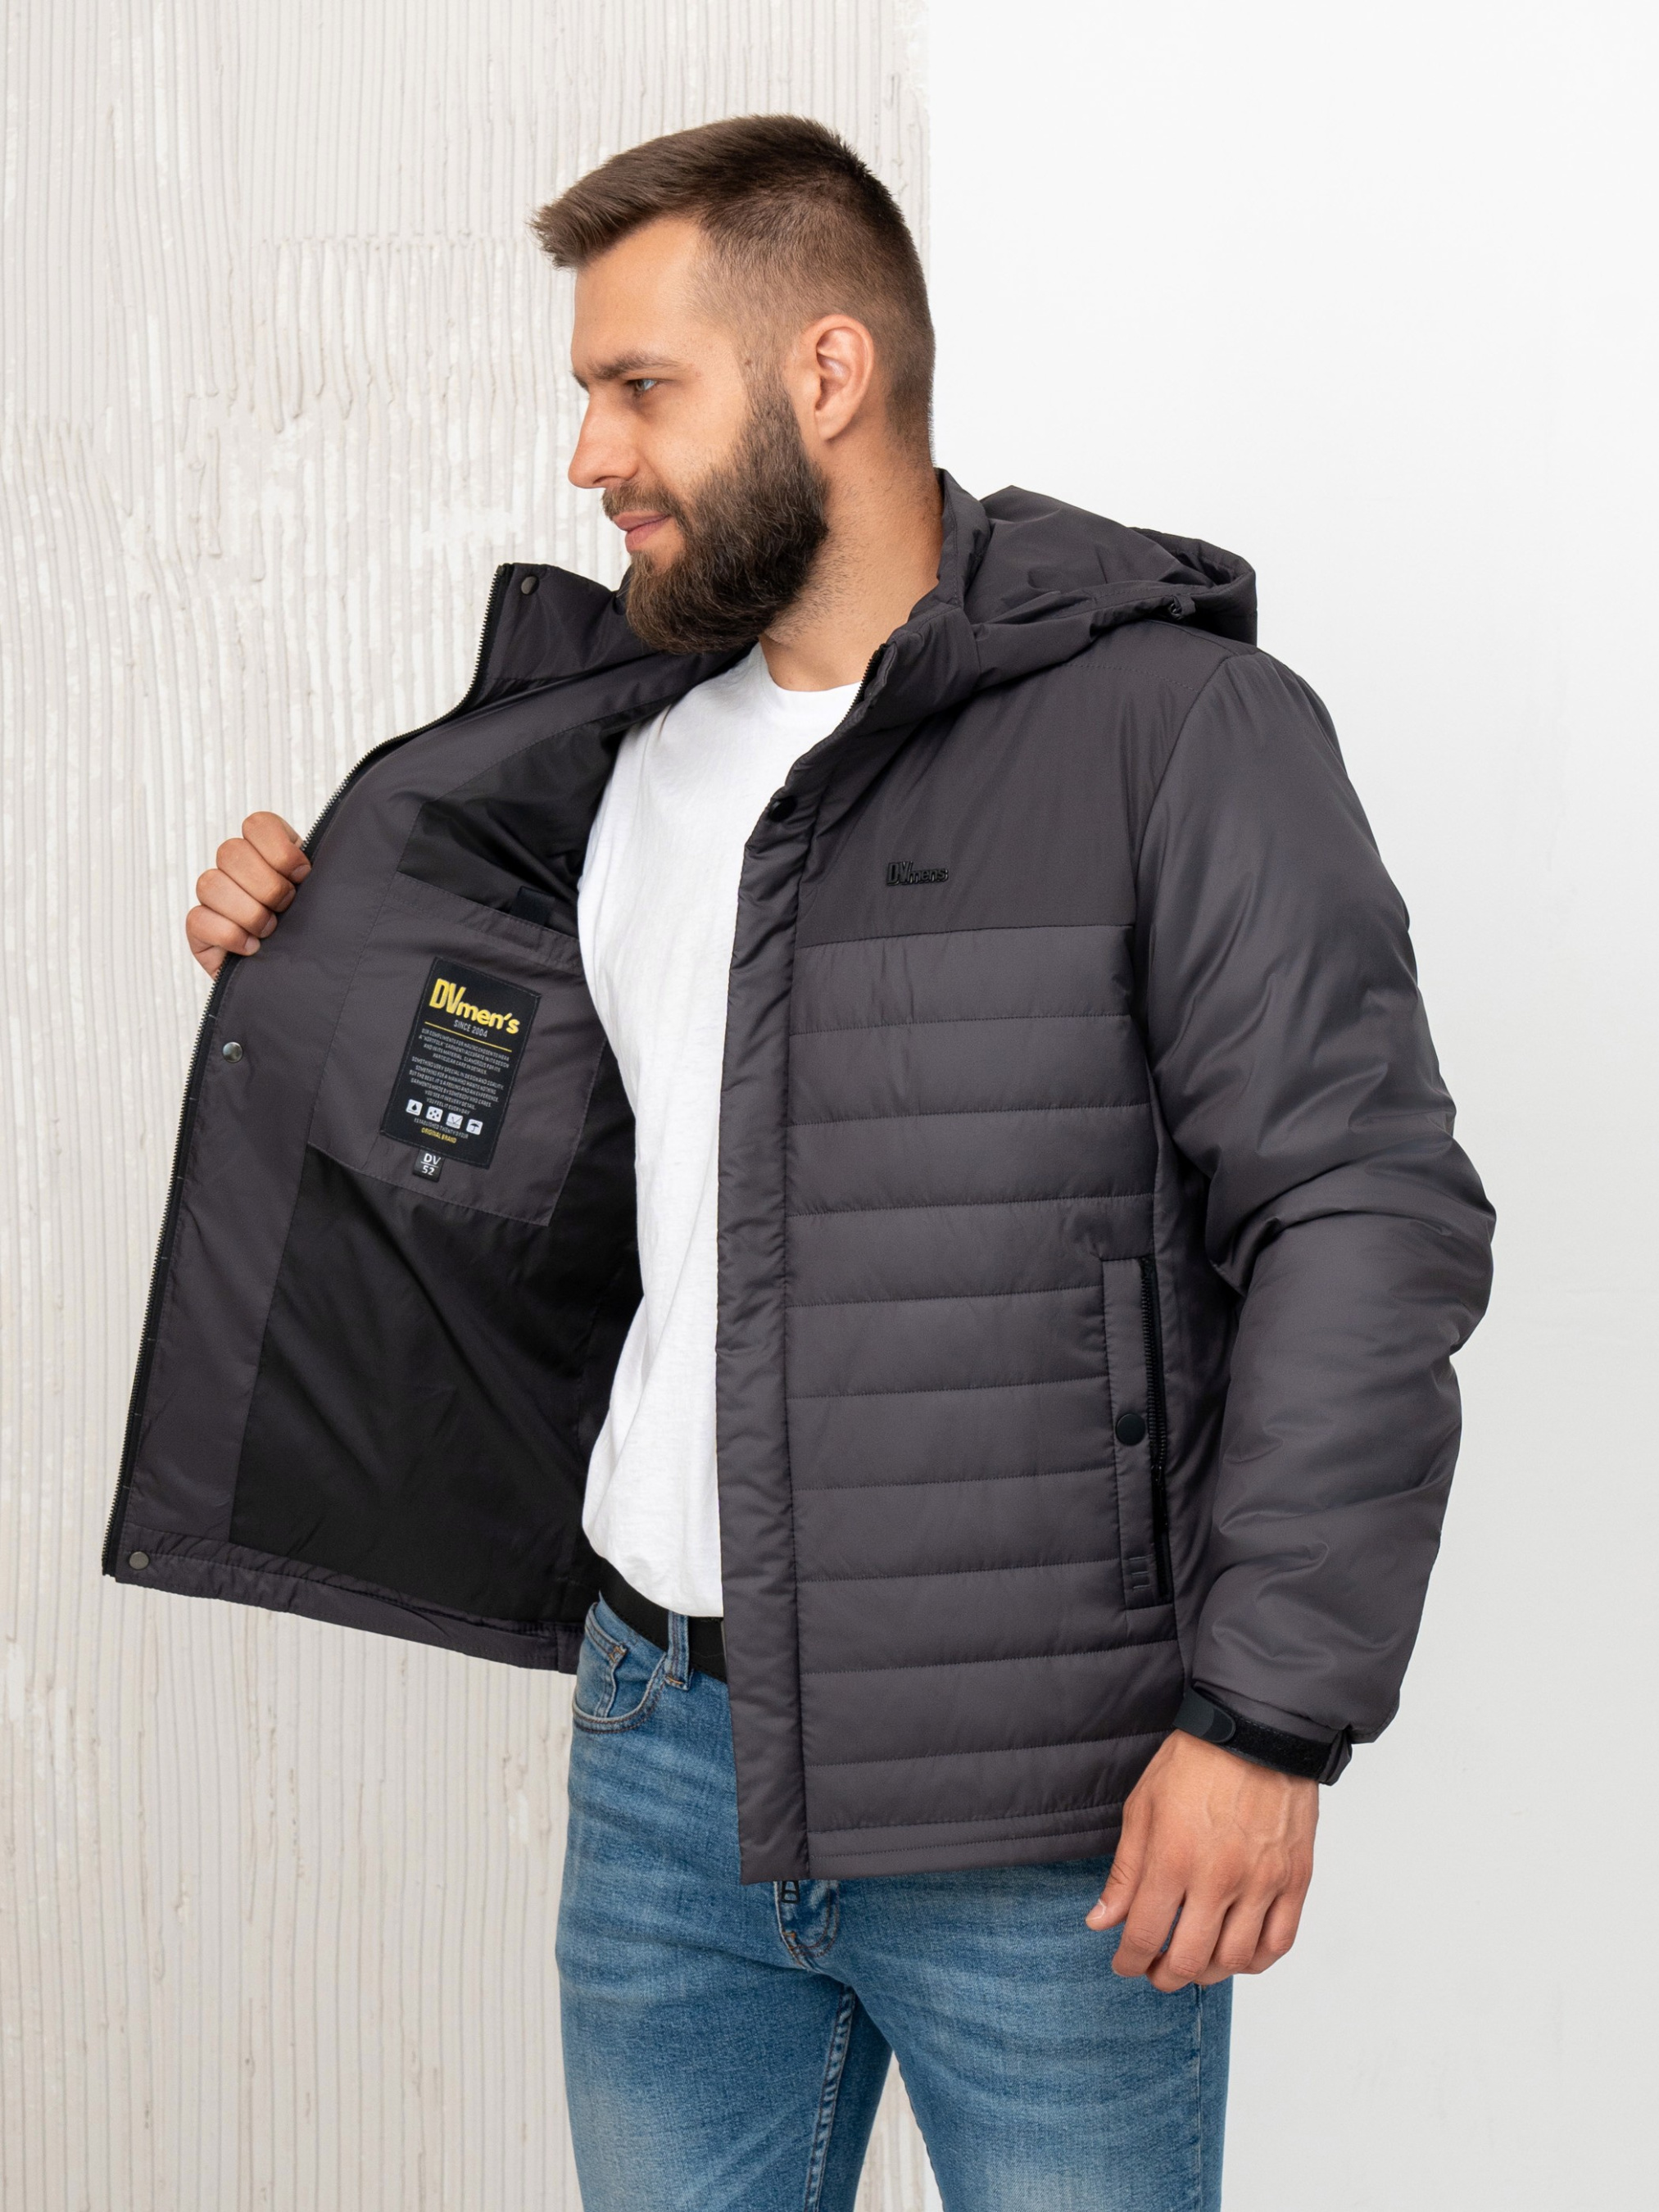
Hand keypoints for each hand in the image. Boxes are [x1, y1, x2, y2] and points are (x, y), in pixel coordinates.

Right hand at [185, 813, 310, 976]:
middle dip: (266, 885)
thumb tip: (314, 864)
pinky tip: (252, 948)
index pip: (256, 824)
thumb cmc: (314, 935)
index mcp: (268, 853)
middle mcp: (236, 870)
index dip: (279, 848)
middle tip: (286, 907)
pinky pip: (198, 919)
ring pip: (210, 883)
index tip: (302, 875)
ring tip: (270, 931)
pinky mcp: (200, 929)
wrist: (302, 979)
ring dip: (248, 911)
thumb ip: (320, 873)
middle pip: (230, 851)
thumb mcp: (323, 898)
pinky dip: (229, 934)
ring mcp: (214, 899)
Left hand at [1087, 1729, 1316, 1990]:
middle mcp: (1218, 1879)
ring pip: (1233, 1960)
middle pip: (1188, 1959)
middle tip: (1155, 1971)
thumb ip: (1124, 1872)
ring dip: (1207, 1974)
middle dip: (1163, 1976)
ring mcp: (1261, 1883)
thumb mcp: (1143, 1807)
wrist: (1257, 1732)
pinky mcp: (1294, 1880)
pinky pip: (1277, 1943)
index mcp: (1173, 1859)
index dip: (1128, 1960)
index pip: (1144, 1934)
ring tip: (1192, 1965)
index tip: (1123, 1963)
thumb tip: (1101, 1922)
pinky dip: (1254, 1962)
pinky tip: (1236, 1955)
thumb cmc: (1195, 1762)